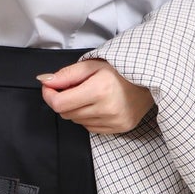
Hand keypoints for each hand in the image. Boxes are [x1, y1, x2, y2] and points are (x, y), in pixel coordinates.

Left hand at [36, 59, 154, 133]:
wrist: (150, 78)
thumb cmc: (120, 69)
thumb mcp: (92, 65)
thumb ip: (66, 74)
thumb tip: (44, 81)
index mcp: (99, 90)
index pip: (59, 103)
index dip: (49, 95)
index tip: (49, 87)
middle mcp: (107, 109)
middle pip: (66, 113)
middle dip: (64, 100)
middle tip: (74, 87)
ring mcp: (114, 121)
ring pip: (77, 121)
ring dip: (77, 109)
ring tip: (90, 95)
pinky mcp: (119, 128)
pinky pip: (90, 127)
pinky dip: (88, 117)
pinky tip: (99, 105)